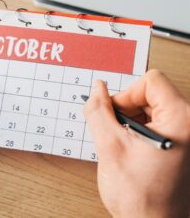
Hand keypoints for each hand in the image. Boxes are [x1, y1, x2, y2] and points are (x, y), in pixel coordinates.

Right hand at [84, 70, 189, 217]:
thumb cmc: (139, 196)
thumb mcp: (109, 147)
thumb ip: (98, 112)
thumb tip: (96, 89)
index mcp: (181, 120)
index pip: (151, 80)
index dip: (126, 95)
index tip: (115, 116)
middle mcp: (188, 123)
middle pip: (150, 93)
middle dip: (126, 110)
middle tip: (117, 134)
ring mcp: (185, 133)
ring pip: (149, 107)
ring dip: (130, 121)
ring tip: (124, 145)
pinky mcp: (178, 141)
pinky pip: (154, 121)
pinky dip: (137, 129)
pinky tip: (131, 149)